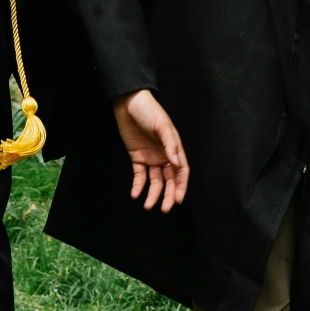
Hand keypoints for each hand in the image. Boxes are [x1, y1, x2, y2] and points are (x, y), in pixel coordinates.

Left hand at [113, 88, 188, 212]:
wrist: (128, 102)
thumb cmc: (148, 110)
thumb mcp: (161, 124)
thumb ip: (169, 144)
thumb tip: (176, 163)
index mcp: (173, 147)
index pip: (181, 170)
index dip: (181, 185)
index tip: (179, 200)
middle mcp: (163, 155)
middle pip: (169, 179)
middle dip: (168, 195)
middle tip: (165, 209)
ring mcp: (150, 157)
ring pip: (155, 181)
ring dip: (153, 194)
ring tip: (148, 206)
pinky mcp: (137, 157)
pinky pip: (139, 175)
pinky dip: (138, 186)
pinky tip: (135, 194)